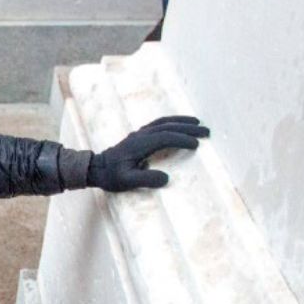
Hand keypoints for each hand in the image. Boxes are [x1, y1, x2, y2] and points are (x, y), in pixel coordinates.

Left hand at [87, 116, 209, 191]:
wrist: (96, 168)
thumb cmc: (111, 177)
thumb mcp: (126, 181)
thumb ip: (145, 179)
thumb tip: (166, 178)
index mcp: (139, 144)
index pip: (165, 137)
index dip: (181, 140)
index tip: (197, 146)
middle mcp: (140, 135)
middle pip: (167, 127)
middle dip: (188, 128)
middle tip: (207, 132)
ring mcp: (139, 134)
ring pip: (163, 122)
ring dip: (181, 121)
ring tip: (198, 123)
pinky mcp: (139, 135)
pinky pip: (158, 124)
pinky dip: (171, 122)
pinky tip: (179, 125)